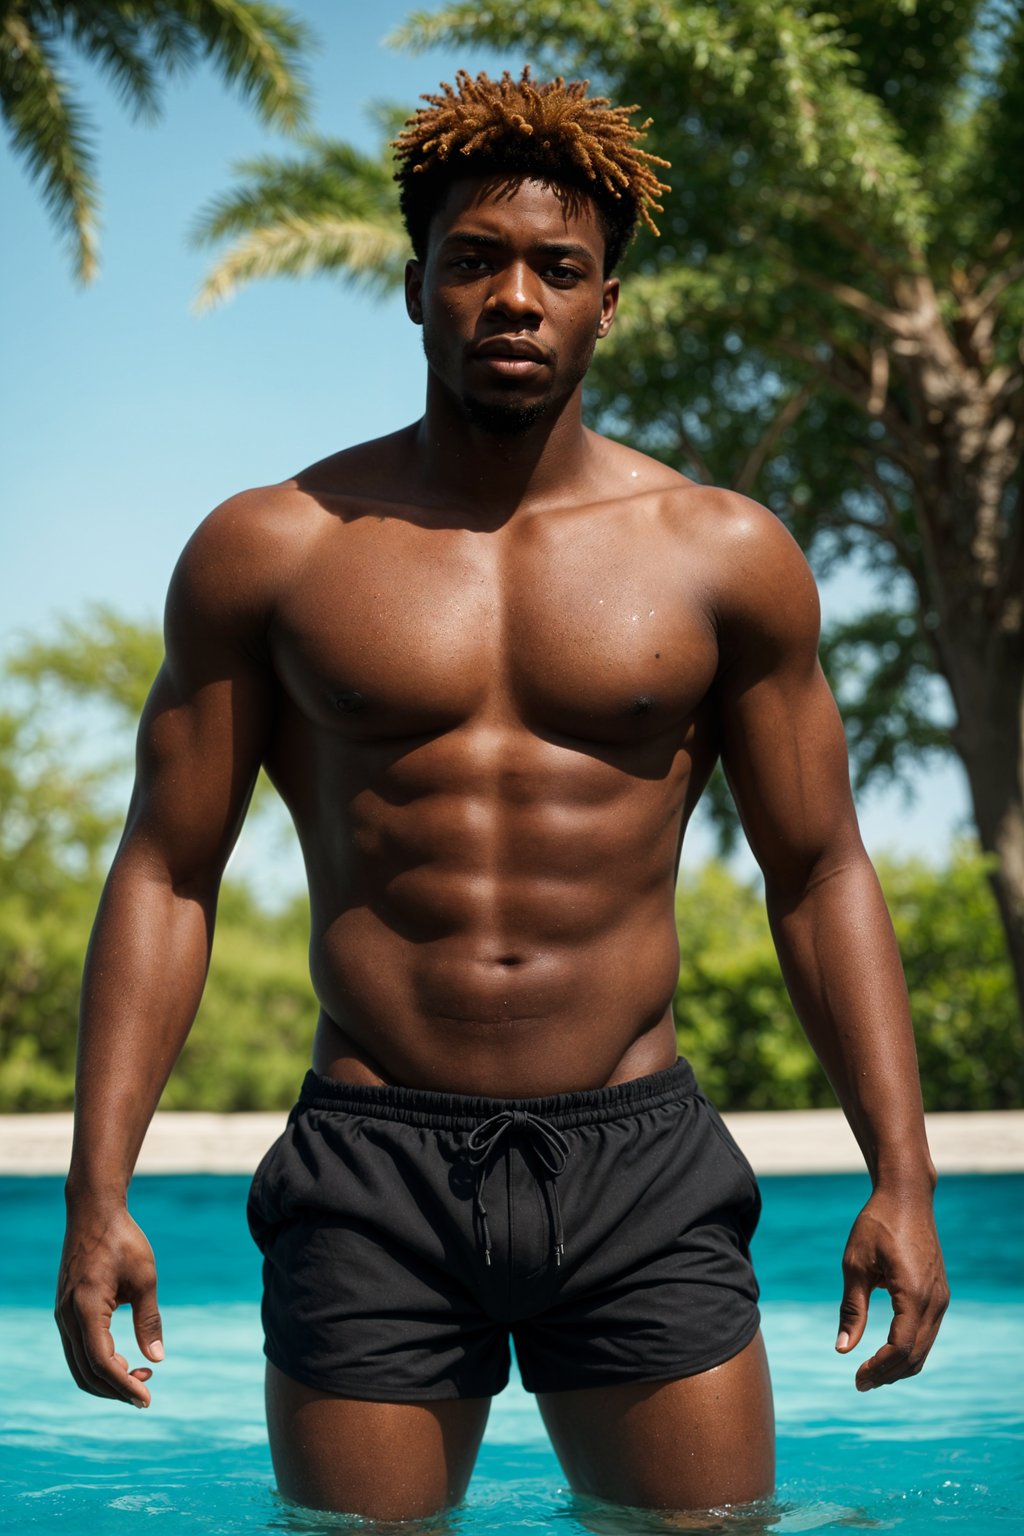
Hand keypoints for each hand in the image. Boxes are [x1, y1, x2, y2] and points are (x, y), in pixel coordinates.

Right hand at [55, 1201, 163, 1406]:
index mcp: (86, 1309)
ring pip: (78, 1365)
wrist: (94, 1212)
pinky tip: (123, 1357)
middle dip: (116, 1389)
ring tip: (139, 1373)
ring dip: (107, 1378)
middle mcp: (67, 1317)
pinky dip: (98, 1362)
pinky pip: (77, 1350)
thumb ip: (149, 1320)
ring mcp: (62, 1315)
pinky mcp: (65, 1311)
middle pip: (86, 1373)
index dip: (125, 1386)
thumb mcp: (145, 1278)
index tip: (148, 1400)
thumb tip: (157, 1360)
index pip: (103, 1364)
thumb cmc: (123, 1240)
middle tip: (147, 1391)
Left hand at [836, 1186, 948, 1390]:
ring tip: (870, 1373)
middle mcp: (934, 1300)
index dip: (879, 1368)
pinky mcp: (938, 1294)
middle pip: (915, 1354)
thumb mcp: (855, 1264)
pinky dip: (909, 1349)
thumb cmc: (876, 1225)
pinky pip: (927, 1332)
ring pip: (924, 1346)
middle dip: (888, 1374)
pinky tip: (887, 1352)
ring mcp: (941, 1298)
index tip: (856, 1378)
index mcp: (913, 1293)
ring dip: (900, 1365)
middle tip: (860, 1384)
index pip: (900, 1348)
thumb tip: (842, 1349)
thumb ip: (852, 1309)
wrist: (906, 1197)